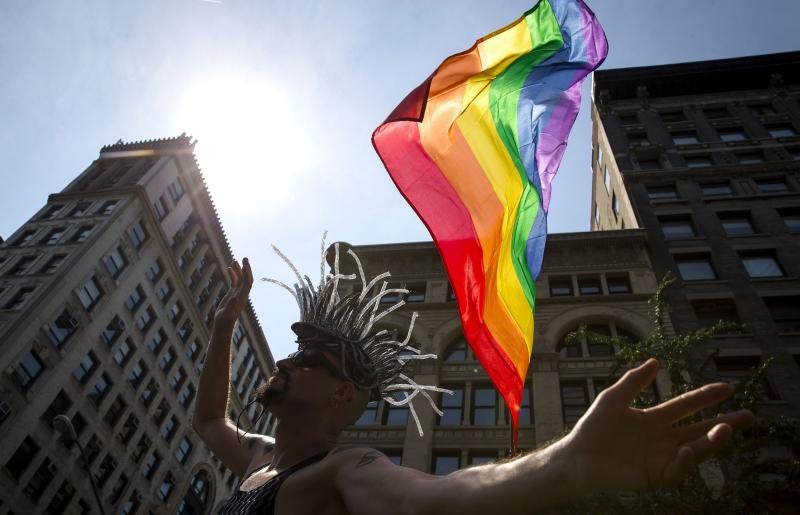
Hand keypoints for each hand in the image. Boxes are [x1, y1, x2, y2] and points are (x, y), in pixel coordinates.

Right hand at [214, 258, 253, 330]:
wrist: (223, 325)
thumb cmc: (225, 320)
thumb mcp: (227, 313)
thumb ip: (232, 305)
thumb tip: (235, 297)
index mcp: (242, 297)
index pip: (247, 282)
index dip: (247, 272)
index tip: (245, 263)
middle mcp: (242, 294)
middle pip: (246, 278)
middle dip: (246, 268)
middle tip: (244, 257)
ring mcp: (237, 294)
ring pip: (240, 279)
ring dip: (238, 270)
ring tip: (234, 261)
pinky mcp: (232, 294)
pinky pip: (234, 282)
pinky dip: (232, 275)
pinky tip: (229, 269)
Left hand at [563, 359, 753, 491]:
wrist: (578, 457)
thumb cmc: (593, 427)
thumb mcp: (614, 398)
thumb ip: (634, 381)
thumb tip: (656, 361)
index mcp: (654, 419)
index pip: (687, 406)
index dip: (706, 397)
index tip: (727, 387)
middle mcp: (663, 438)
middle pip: (701, 429)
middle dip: (725, 423)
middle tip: (749, 416)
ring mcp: (661, 457)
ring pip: (696, 450)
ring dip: (712, 441)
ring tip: (725, 429)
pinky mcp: (656, 476)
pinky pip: (678, 470)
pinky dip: (685, 461)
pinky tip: (687, 449)